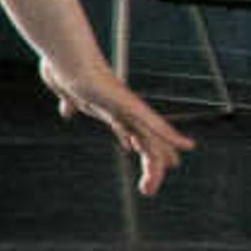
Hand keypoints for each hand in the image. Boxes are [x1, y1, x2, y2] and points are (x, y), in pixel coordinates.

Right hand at [38, 53, 194, 196]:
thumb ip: (71, 103)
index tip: (145, 168)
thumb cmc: (65, 70)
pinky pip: (154, 123)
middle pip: (145, 143)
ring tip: (150, 188)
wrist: (65, 60)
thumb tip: (66, 112)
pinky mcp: (131, 104)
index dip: (140, 149)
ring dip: (155, 165)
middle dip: (150, 167)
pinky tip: (186, 146)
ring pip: (151, 140)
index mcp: (111, 111)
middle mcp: (125, 112)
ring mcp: (129, 108)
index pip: (132, 135)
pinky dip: (170, 135)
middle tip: (147, 190)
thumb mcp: (67, 93)